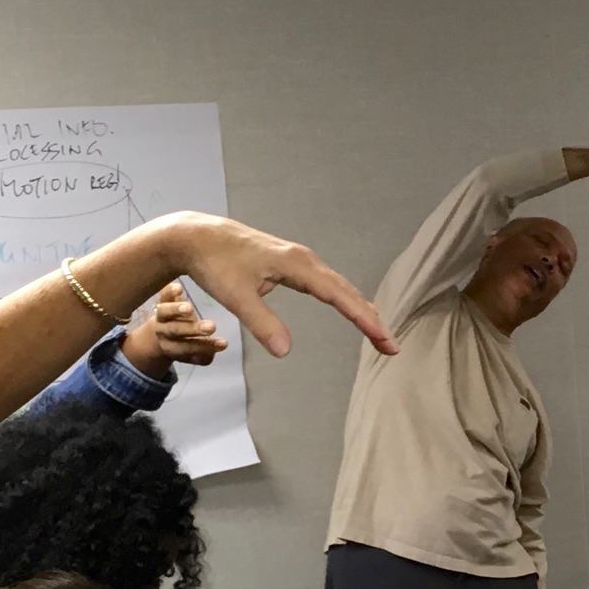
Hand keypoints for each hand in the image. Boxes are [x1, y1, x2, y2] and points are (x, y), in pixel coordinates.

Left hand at [122, 282, 228, 376]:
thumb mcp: (194, 350)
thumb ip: (206, 350)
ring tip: (190, 309)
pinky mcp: (162, 299)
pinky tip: (179, 288)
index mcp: (172, 347)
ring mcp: (161, 315)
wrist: (161, 332)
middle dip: (193, 329)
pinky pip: (163, 295)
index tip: (224, 344)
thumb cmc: (186, 341)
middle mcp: (163, 332)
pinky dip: (169, 291)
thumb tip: (221, 345)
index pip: (188, 348)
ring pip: (165, 312)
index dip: (205, 347)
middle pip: (176, 330)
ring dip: (177, 310)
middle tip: (211, 327)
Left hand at [148, 213, 395, 357]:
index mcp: (298, 265)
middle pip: (348, 292)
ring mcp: (300, 262)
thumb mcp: (236, 295)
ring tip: (380, 333)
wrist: (197, 236)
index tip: (384, 340)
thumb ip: (262, 323)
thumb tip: (285, 352)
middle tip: (391, 347)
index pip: (340, 297)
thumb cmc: (215, 263)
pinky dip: (345, 301)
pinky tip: (353, 311)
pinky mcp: (292, 265)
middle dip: (371, 320)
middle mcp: (306, 261)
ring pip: (340, 288)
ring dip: (361, 310)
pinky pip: (328, 285)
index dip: (364, 319)